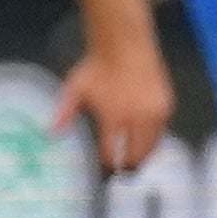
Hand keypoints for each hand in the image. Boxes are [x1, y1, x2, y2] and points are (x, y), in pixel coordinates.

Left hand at [59, 39, 175, 174]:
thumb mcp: (75, 89)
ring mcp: (154, 113)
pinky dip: (154, 138)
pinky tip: (145, 140)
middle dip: (130, 165)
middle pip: (136, 155)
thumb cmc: (96, 68)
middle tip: (125, 172)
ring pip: (152, 146)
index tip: (108, 171)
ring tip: (136, 160)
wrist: (124, 45)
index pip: (111, 153)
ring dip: (144, 155)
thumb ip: (65, 113)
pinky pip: (162, 131)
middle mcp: (136, 118)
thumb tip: (50, 135)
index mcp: (112, 117)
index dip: (109, 165)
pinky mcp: (167, 106)